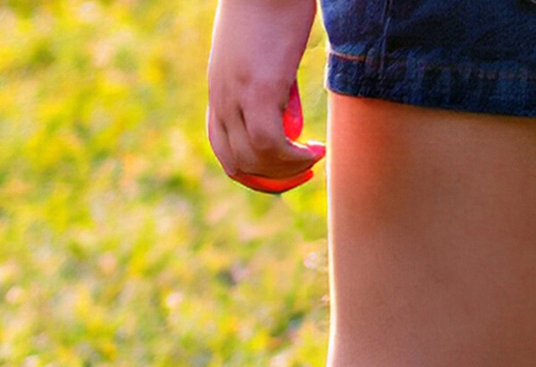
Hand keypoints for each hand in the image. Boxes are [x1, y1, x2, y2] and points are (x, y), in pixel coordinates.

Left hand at [207, 0, 325, 193]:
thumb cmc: (272, 2)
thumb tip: (284, 100)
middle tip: (304, 170)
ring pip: (255, 160)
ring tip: (314, 157)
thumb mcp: (260, 50)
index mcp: (220, 89)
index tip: (279, 172)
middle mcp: (222, 97)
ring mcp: (236, 95)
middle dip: (272, 179)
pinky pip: (271, 145)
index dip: (250, 171)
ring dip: (288, 170)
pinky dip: (294, 157)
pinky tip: (315, 149)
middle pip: (238, 163)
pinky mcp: (258, 90)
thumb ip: (263, 78)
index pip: (224, 148)